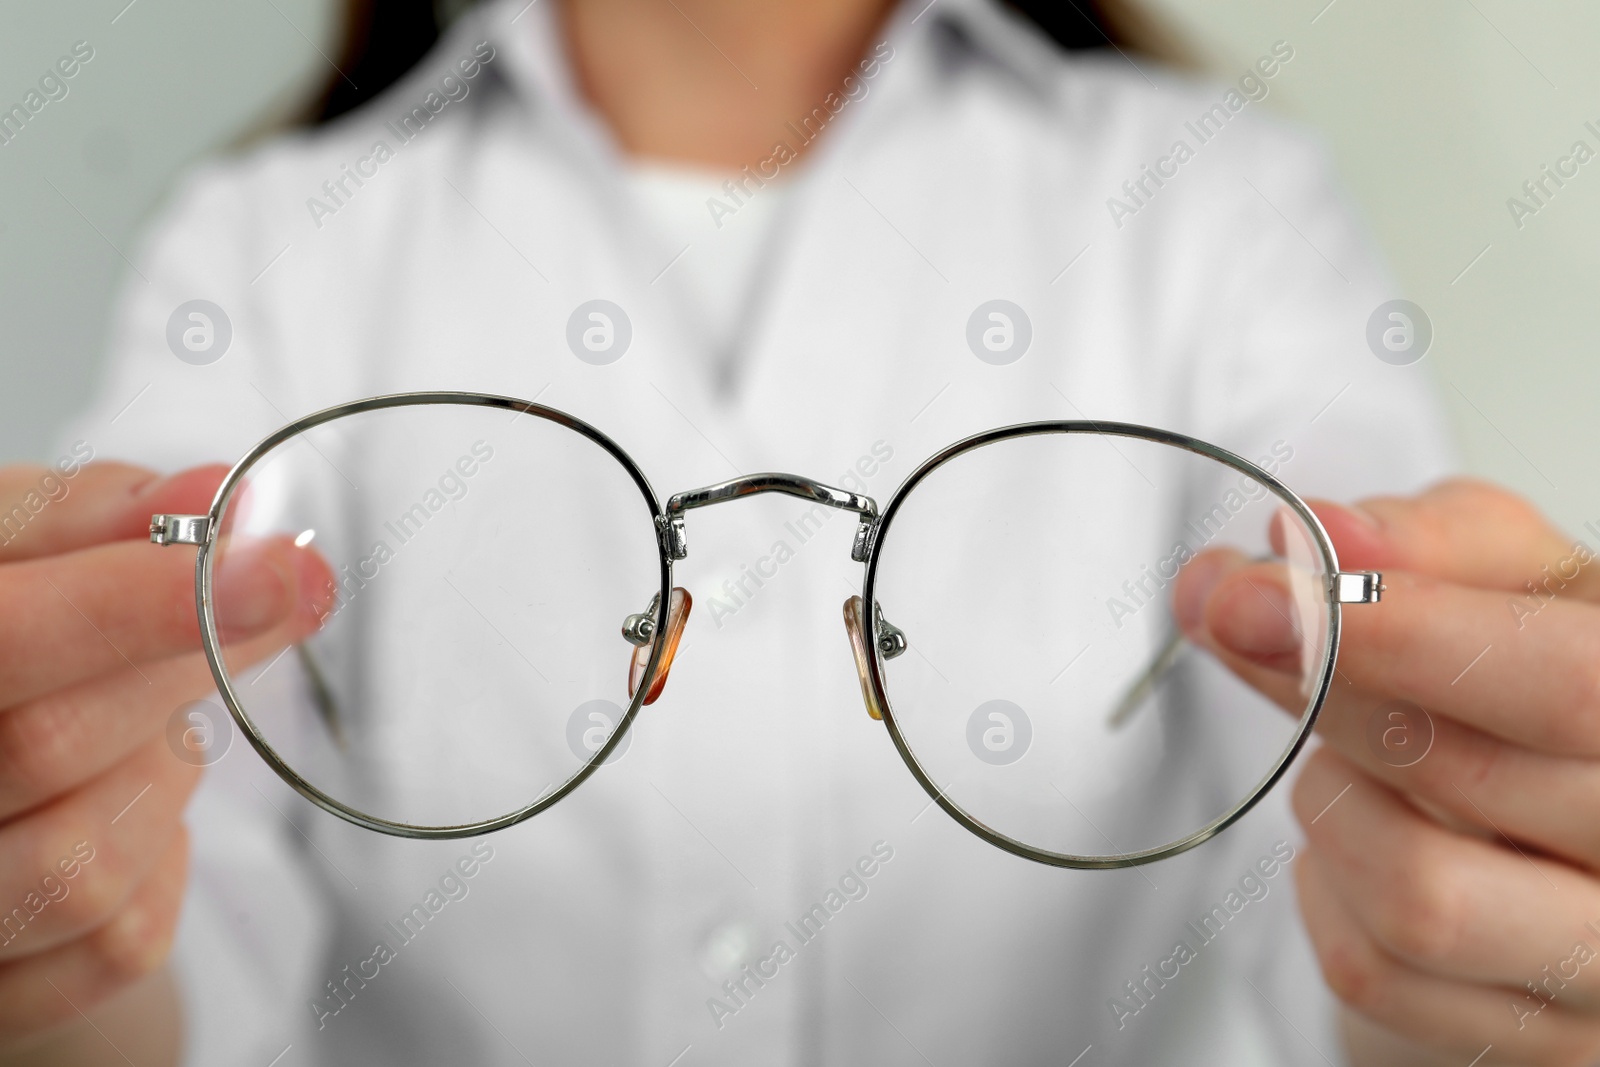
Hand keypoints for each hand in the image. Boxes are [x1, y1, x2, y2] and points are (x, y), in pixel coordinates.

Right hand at [0, 461, 328, 1054]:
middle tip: (272, 598)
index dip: (135, 603)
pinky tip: (136, 804)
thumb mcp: (19, 546)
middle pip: (47, 744)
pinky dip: (161, 859)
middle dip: (183, 665)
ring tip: (158, 715)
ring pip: (82, 864)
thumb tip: (212, 492)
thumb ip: (98, 516)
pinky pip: (116, 940)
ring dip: (162, 772)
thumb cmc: (6, 638)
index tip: (275, 564)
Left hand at [1179, 478, 1599, 1066]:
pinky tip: (1357, 846)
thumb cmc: (1533, 690)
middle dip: (1317, 686)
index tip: (1260, 594)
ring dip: (1331, 804)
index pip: (1569, 682)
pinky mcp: (1543, 1042)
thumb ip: (1430, 545)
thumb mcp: (1513, 582)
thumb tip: (1328, 535)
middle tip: (1240, 623)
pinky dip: (1325, 891)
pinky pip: (1373, 970)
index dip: (1399, 633)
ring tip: (1344, 760)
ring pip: (1415, 899)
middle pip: (1464, 775)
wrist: (1552, 832)